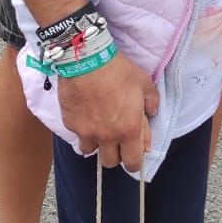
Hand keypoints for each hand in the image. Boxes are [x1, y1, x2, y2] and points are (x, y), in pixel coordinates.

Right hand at [58, 50, 159, 170]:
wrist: (86, 59)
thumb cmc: (118, 70)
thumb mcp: (144, 84)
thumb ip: (151, 104)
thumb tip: (150, 115)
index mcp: (129, 130)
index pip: (133, 162)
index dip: (135, 162)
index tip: (134, 155)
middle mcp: (107, 136)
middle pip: (110, 163)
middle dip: (115, 155)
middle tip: (116, 141)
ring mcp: (86, 132)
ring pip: (90, 151)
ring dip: (96, 144)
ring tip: (98, 128)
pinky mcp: (70, 123)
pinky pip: (77, 134)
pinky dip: (82, 129)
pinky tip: (85, 114)